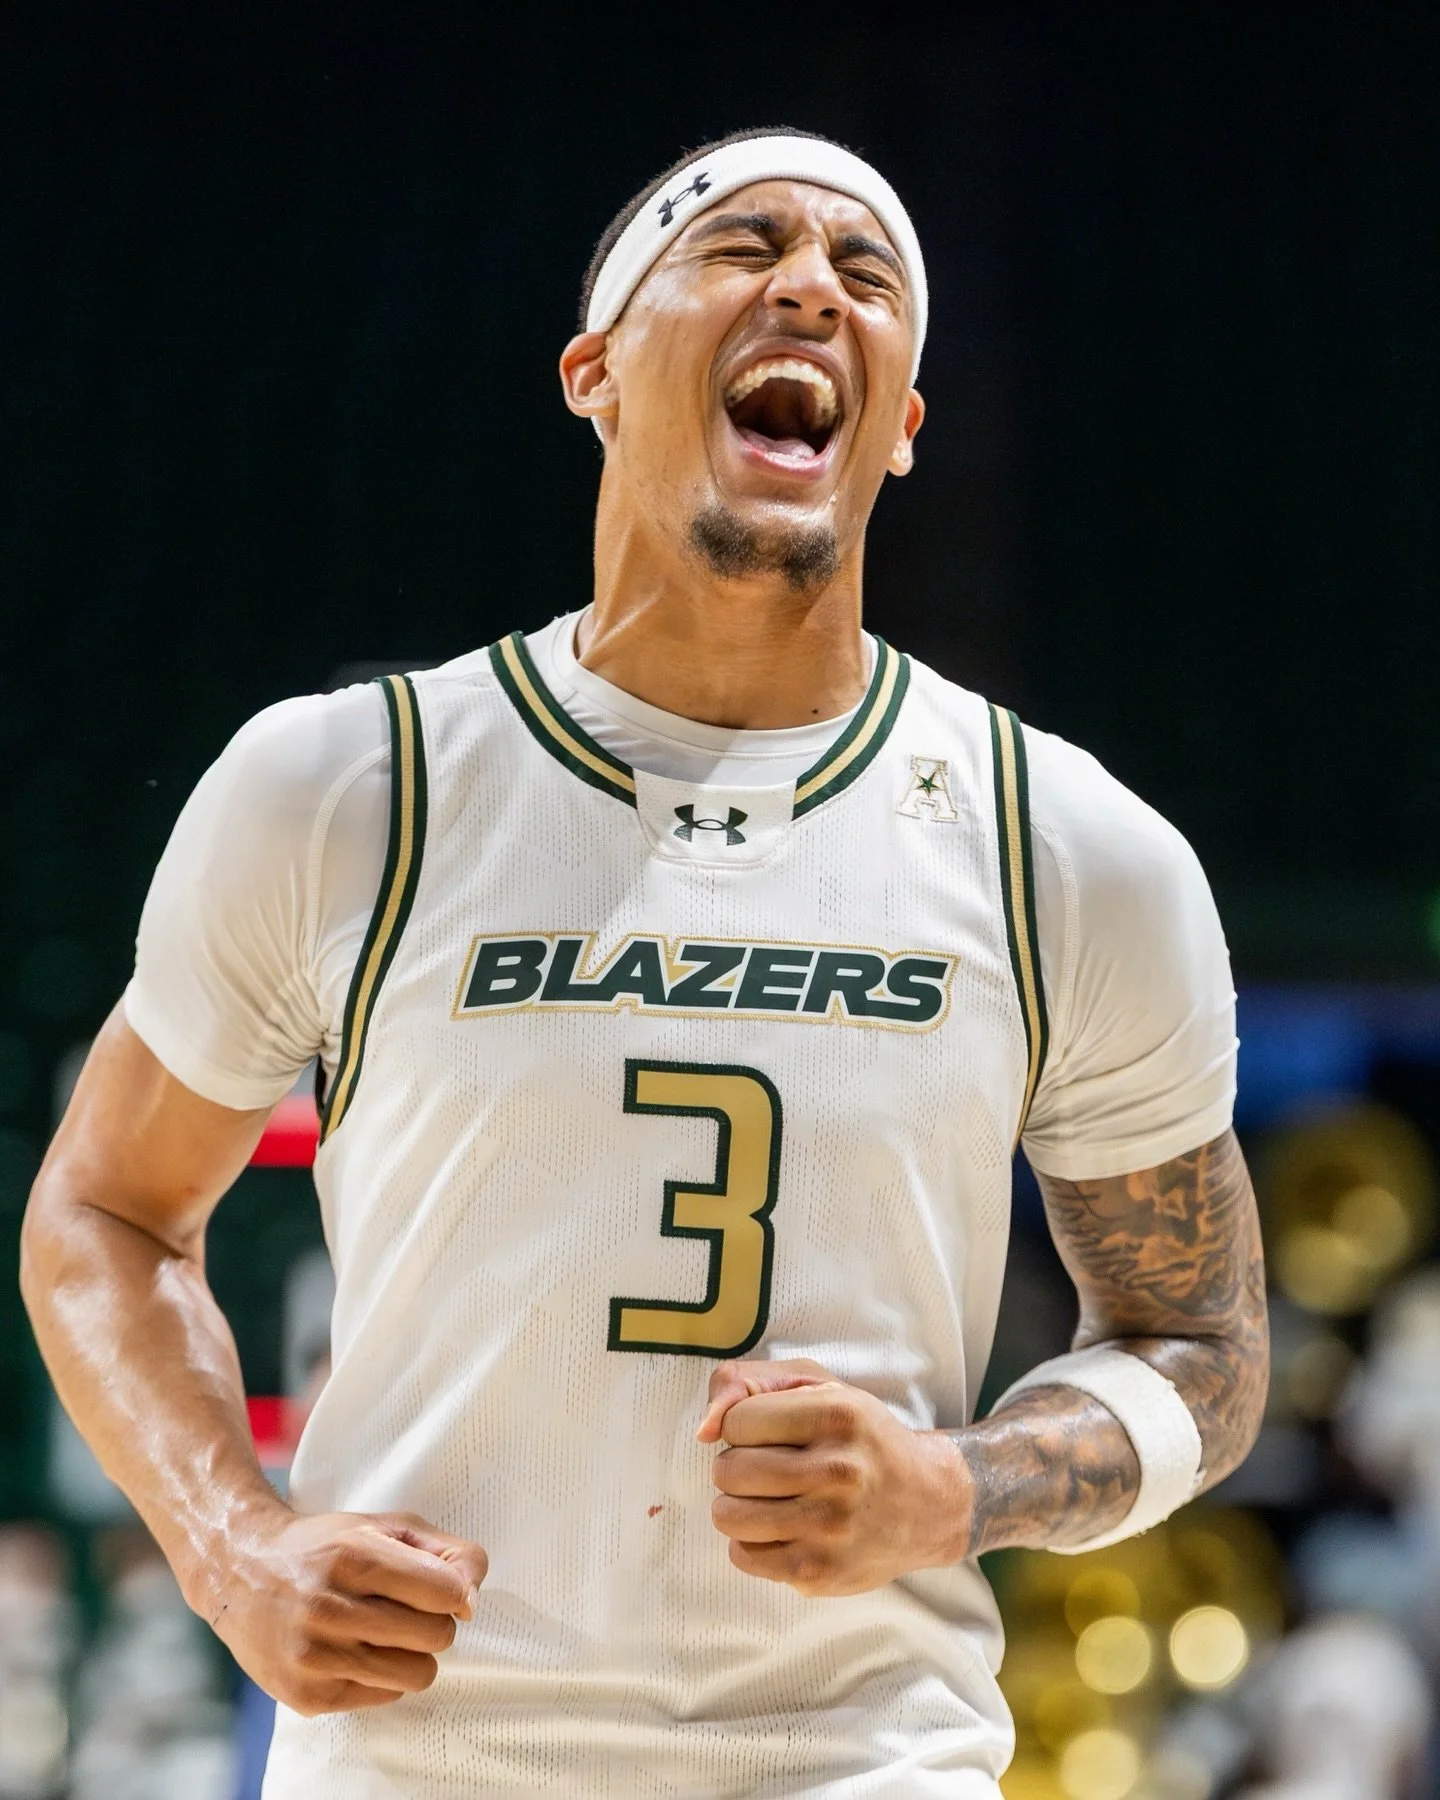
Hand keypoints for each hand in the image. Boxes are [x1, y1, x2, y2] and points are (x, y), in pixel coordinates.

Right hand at [197, 1506, 487, 1714]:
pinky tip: (353, 1650)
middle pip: (436, 1636)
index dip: (453, 1590)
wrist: (239, 1571)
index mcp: (352, 1556)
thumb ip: (443, 1551)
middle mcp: (329, 1608)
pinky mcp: (306, 1696)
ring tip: (383, 1632)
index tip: (438, 1586)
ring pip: (417, 1674)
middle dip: (432, 1621)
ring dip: (412, 1653)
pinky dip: (381, 1675)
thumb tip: (472, 1599)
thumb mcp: (383, 1526)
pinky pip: (384, 1696)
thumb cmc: (323, 1546)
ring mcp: (314, 1657)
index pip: (446, 1592)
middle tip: (404, 1608)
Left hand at [697, 1359, 969, 1595]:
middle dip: (737, 1467)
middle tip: (768, 1469)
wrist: (927, 1502)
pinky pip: (743, 1556)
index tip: (770, 1433)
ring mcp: (829, 1527)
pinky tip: (782, 1529)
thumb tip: (704, 1430)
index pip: (738, 1421)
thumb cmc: (859, 1438)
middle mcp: (837, 1471)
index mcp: (836, 1414)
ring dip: (737, 1506)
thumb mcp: (817, 1385)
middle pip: (728, 1471)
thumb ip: (748, 1383)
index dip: (744, 1427)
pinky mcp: (819, 1572)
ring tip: (769, 1499)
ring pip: (727, 1516)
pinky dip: (751, 1542)